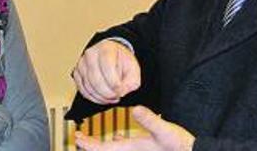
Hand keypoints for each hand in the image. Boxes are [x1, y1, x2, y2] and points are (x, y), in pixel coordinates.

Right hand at [72, 39, 140, 103]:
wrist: (113, 57)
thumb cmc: (122, 62)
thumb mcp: (133, 69)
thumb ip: (131, 82)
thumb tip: (122, 91)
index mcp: (106, 48)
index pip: (107, 67)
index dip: (114, 83)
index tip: (121, 91)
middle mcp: (91, 54)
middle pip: (95, 79)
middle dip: (108, 93)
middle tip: (117, 96)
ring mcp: (82, 63)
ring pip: (88, 86)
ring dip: (102, 97)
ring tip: (112, 97)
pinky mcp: (77, 73)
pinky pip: (83, 90)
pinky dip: (93, 98)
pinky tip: (103, 98)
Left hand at [75, 106, 194, 150]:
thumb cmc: (178, 146)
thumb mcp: (164, 131)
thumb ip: (150, 121)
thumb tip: (135, 109)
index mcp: (131, 149)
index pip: (104, 149)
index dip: (89, 144)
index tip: (77, 137)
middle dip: (91, 146)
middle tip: (78, 137)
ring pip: (113, 150)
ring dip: (101, 146)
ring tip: (90, 139)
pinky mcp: (142, 150)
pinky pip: (123, 148)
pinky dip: (115, 144)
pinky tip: (116, 138)